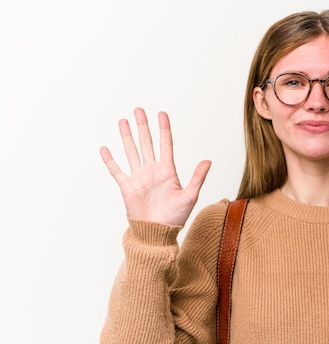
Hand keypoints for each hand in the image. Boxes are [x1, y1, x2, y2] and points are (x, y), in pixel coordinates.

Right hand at [99, 107, 210, 225]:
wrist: (158, 233)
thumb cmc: (176, 217)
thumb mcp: (190, 196)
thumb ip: (197, 177)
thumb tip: (208, 160)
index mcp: (168, 171)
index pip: (165, 144)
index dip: (163, 129)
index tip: (161, 113)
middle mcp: (152, 171)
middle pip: (147, 143)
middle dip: (143, 127)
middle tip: (138, 109)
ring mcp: (139, 178)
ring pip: (131, 152)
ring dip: (127, 137)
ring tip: (123, 121)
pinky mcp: (127, 187)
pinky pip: (117, 171)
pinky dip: (110, 160)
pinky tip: (105, 148)